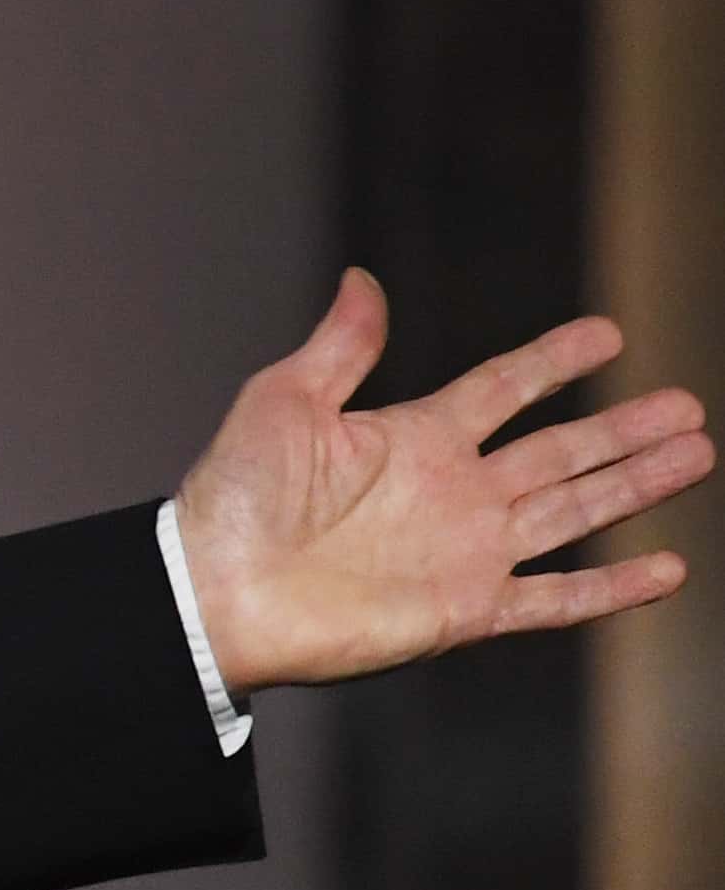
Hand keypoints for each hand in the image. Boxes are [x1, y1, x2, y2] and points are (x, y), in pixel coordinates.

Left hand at [172, 270, 708, 694]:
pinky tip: (665, 569)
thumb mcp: (283, 402)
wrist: (213, 592)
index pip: (503, 389)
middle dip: (623, 428)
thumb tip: (362, 280)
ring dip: (635, 485)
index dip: (553, 362)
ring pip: (574, 510)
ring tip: (695, 454)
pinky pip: (554, 598)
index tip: (608, 333)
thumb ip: (340, 347)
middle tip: (687, 405)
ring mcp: (466, 551)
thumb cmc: (233, 500)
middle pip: (559, 451)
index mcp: (412, 438)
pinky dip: (610, 588)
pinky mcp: (467, 609)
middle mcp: (451, 493)